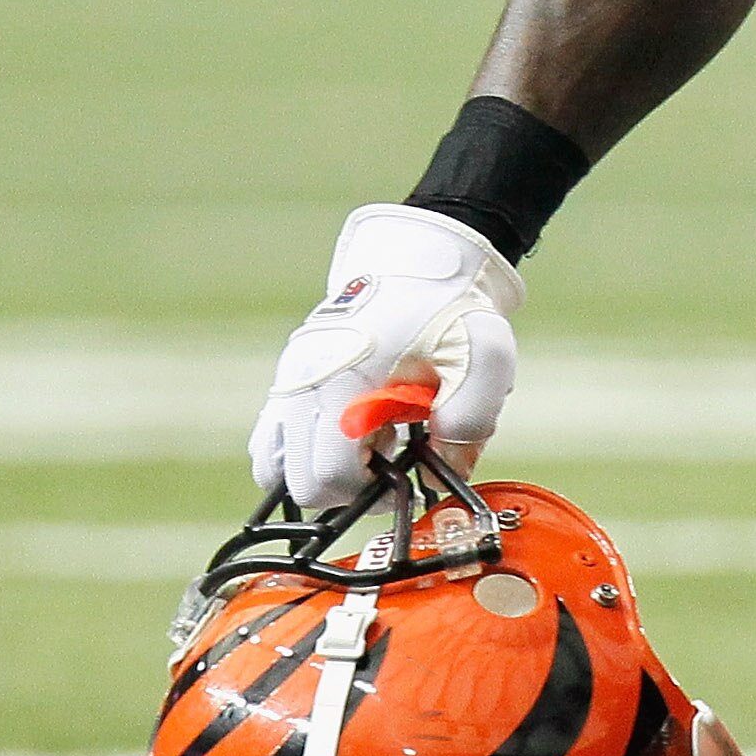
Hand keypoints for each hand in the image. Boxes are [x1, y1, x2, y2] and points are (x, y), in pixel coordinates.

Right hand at [246, 205, 524, 511]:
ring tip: (370, 441)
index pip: (329, 479)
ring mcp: (287, 384)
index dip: (371, 491)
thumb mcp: (482, 357)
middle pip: (301, 484)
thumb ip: (470, 419)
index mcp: (341, 383)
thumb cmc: (448, 311)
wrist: (416, 264)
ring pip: (274, 467)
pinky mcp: (287, 382)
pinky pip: (273, 443)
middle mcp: (300, 386)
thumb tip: (440, 475)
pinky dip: (306, 452)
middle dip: (349, 485)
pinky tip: (352, 429)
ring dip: (323, 469)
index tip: (403, 469)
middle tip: (390, 454)